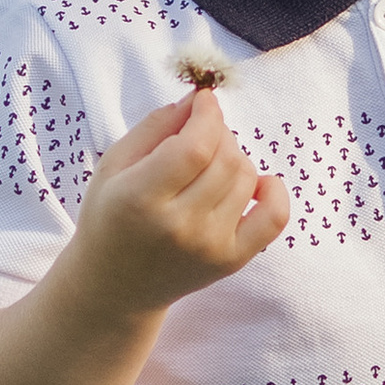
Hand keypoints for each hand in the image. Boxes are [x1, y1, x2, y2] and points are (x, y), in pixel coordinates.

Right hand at [72, 91, 290, 319]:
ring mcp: (209, 247)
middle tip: (199, 133)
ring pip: (246, 177)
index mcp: (141, 199)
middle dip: (218, 131)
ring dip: (234, 157)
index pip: (195, 147)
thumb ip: (155, 126)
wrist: (114, 286)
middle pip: (225, 158)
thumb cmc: (110, 218)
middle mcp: (179, 227)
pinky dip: (273, 190)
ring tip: (209, 163)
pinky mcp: (230, 261)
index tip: (204, 101)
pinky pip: (275, 217)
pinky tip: (256, 182)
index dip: (207, 114)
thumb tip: (198, 98)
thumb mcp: (113, 165)